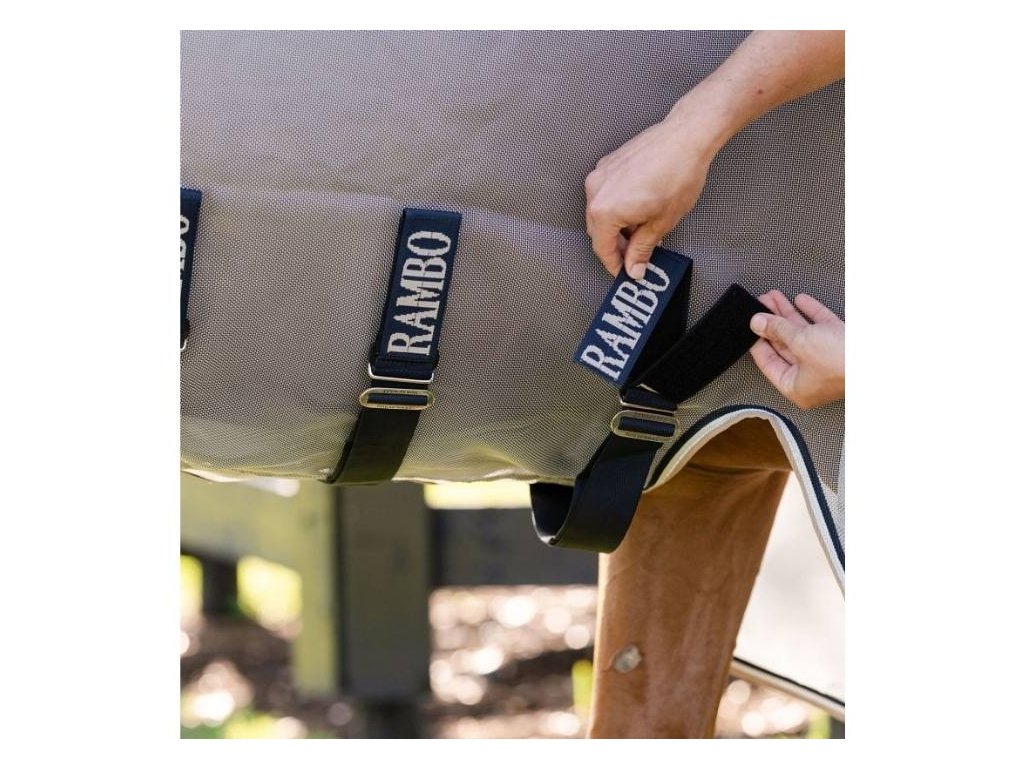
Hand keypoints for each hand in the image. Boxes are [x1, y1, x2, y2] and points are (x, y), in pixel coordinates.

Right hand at [584, 114, 715, 279]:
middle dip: (617, 246)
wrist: (687, 137)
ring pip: (602, 211)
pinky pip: (607, 193)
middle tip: (636, 255)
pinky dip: (619, 205)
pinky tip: (640, 208)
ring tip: (644, 229)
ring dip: (619, 225)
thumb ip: (642, 249)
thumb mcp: (661, 223)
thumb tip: (635, 265)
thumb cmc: (678, 173)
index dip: (615, 265)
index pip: (602, 249)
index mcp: (605, 210)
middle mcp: (596, 191)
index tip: (625, 272)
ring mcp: (601, 174)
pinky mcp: (609, 163)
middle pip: (598, 231)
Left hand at [749, 291, 843, 408]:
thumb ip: (778, 330)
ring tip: (773, 297)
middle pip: (785, 346)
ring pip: (802, 335)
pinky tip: (800, 300)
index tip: (749, 325)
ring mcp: (828, 361)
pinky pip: (822, 328)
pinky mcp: (843, 346)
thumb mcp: (801, 342)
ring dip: (788, 314)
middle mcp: (811, 377)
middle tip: (760, 305)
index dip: (757, 341)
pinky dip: (811, 313)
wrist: (886, 356)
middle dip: (772, 323)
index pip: (768, 363)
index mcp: (797, 387)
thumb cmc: (844, 361)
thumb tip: (758, 322)